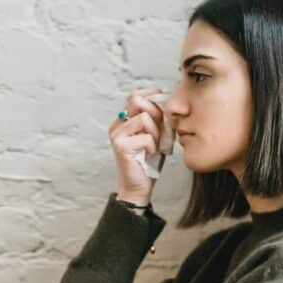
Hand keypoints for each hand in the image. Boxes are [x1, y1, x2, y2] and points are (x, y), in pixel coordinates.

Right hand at [109, 87, 165, 203]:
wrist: (139, 186)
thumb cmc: (148, 161)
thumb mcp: (156, 134)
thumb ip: (157, 119)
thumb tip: (165, 101)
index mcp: (124, 121)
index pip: (135, 96)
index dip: (150, 95)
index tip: (162, 101)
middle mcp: (117, 126)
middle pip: (136, 101)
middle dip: (155, 111)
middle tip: (161, 128)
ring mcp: (117, 135)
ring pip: (144, 118)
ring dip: (156, 132)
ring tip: (155, 144)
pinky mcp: (121, 146)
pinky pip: (146, 137)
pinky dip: (153, 146)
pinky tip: (150, 153)